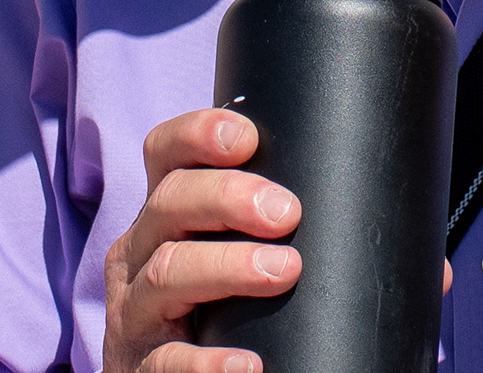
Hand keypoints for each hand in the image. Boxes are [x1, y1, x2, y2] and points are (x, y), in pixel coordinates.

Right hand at [100, 108, 296, 372]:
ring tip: (285, 270)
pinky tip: (246, 364)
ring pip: (167, 273)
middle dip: (229, 198)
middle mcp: (138, 254)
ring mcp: (134, 314)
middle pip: (169, 202)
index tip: (247, 138)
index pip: (163, 153)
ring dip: (229, 266)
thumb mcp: (215, 252)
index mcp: (160, 216)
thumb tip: (349, 188)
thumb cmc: (212, 309)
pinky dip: (206, 363)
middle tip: (287, 214)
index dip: (197, 134)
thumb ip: (255, 222)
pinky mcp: (140, 370)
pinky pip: (167, 363)